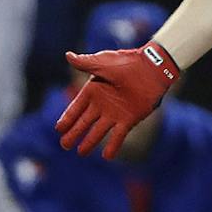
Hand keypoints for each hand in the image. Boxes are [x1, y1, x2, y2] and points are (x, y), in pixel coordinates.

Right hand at [57, 42, 179, 158]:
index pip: (76, 108)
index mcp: (93, 90)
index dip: (67, 118)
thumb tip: (67, 55)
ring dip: (89, 142)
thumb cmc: (127, 62)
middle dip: (74, 133)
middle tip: (64, 145)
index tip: (58, 129)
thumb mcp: (104, 63)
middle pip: (84, 122)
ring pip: (98, 131)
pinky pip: (118, 135)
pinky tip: (107, 157)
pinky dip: (113, 146)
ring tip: (81, 153)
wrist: (152, 68)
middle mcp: (102, 104)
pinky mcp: (129, 119)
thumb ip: (86, 63)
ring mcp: (115, 113)